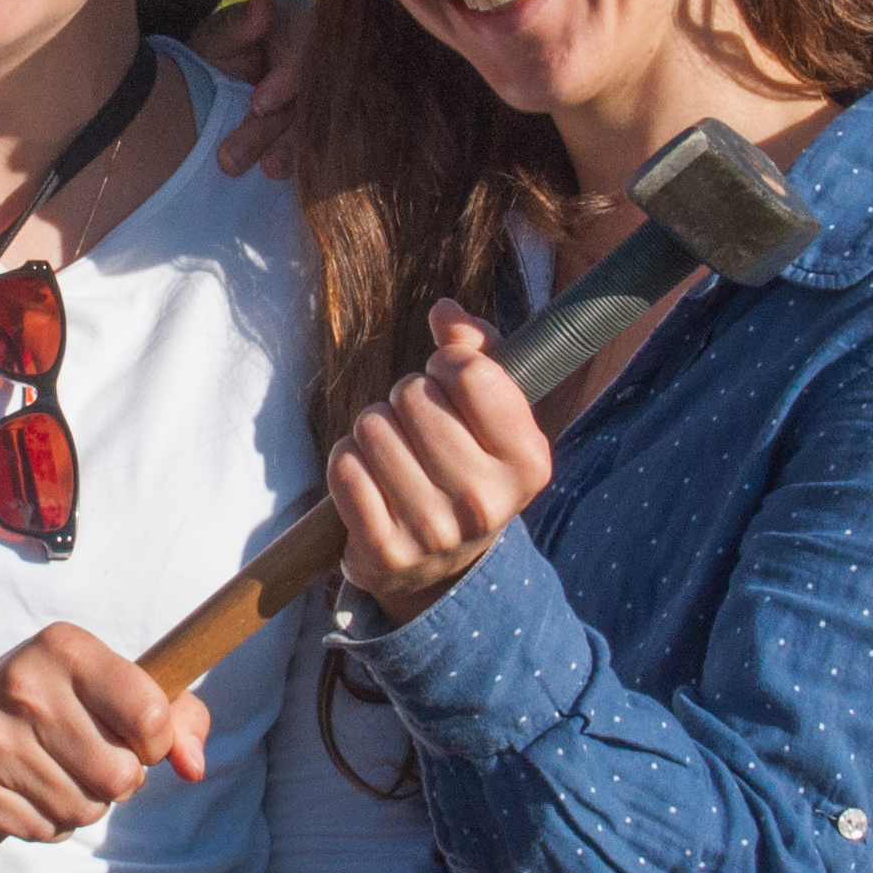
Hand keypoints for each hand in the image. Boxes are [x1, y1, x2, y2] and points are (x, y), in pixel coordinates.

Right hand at [0, 625, 211, 841]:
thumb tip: (194, 765)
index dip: (155, 742)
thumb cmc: (50, 709)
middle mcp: (22, 684)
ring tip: (50, 774)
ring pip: (84, 809)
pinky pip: (43, 830)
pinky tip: (21, 792)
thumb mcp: (109, 688)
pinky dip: (43, 822)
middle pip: (121, 775)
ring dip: (80, 804)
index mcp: (64, 646)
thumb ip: (176, 717)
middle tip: (86, 760)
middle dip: (117, 782)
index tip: (133, 737)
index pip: (152, 715)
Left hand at [186, 0, 312, 176]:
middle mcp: (327, 57)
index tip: (258, 103)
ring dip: (291, 151)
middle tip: (233, 158)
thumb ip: (240, 23)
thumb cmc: (220, 52)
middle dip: (275, 129)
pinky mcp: (327, 127)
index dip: (288, 79)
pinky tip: (283, 174)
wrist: (213, 89)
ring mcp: (331, 95)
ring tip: (265, 172)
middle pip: (315, 95)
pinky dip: (304, 161)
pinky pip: (325, 147)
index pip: (310, 49)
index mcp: (304, 22)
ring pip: (319, 126)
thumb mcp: (220, 36)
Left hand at [328, 301, 551, 623]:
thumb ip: (476, 348)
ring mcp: (434, 533)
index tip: (449, 381)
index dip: (448, 363)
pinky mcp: (385, 553)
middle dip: (406, 397)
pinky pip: (344, 469)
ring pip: (371, 427)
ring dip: (373, 429)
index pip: (470, 372)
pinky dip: (347, 461)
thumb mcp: (492, 410)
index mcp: (528, 461)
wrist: (441, 562)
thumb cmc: (465, 461)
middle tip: (418, 426)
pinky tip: (369, 479)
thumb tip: (444, 310)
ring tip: (394, 453)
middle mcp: (486, 502)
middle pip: (412, 396)